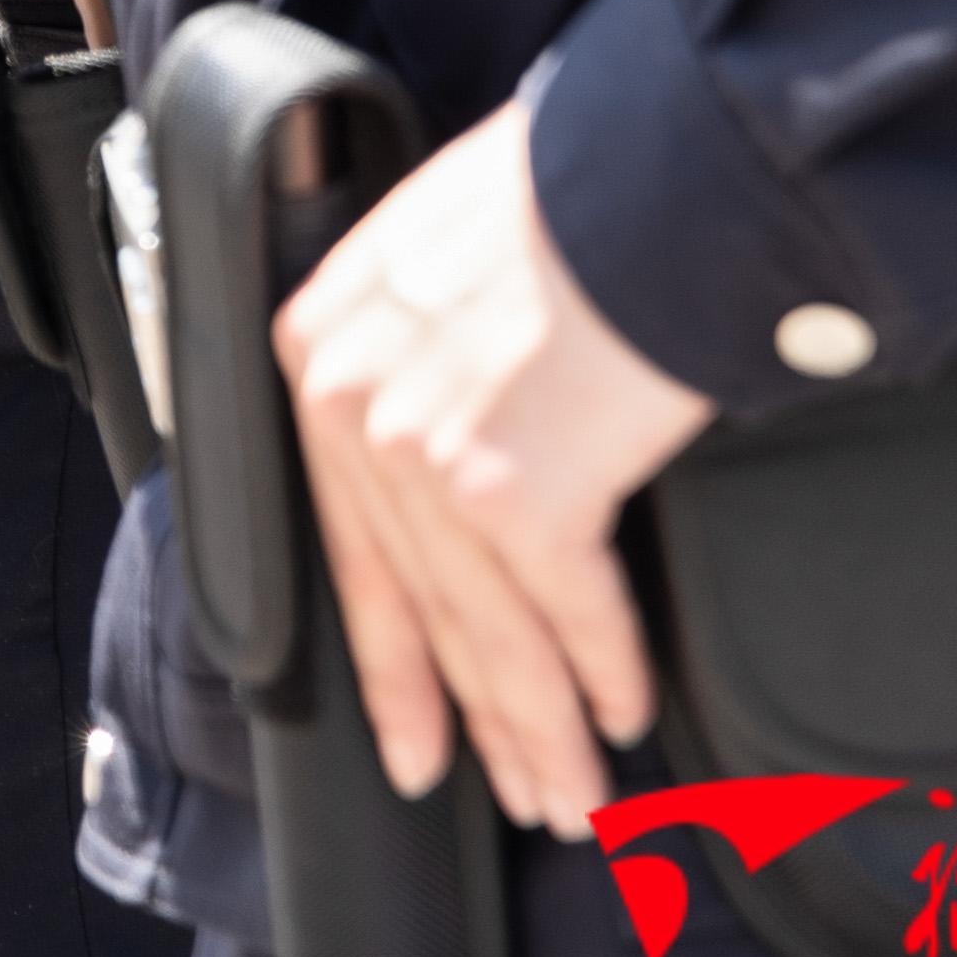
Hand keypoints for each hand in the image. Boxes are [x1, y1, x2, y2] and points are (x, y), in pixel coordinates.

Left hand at [272, 96, 711, 842]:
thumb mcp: (433, 263)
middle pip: (424, 604)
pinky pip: (567, 613)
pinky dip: (601, 672)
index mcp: (320, 347)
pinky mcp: (516, 489)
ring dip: (543, 729)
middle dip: (480, 718)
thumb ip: (411, 363)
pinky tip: (624, 712)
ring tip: (576, 793)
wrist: (636, 162)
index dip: (392, 665)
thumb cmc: (555, 197)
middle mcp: (353, 404)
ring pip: (491, 631)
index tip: (417, 745)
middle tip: (525, 794)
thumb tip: (440, 476)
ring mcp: (427, 452)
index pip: (349, 547)